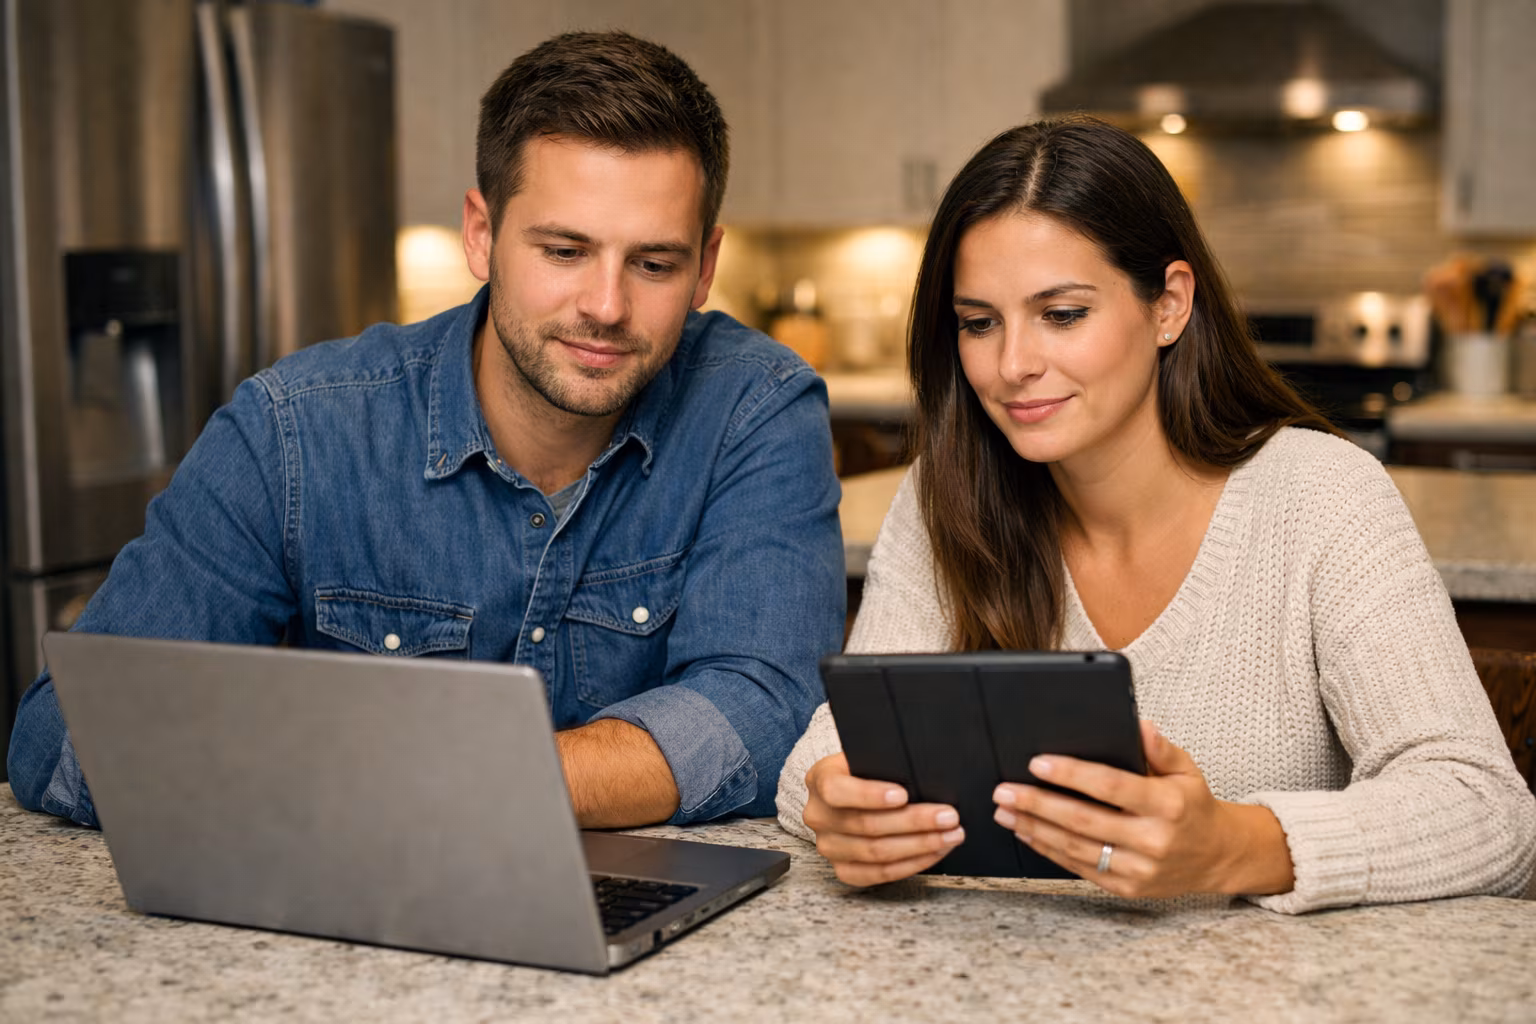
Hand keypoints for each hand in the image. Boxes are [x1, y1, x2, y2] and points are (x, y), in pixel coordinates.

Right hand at [801, 752, 964, 885]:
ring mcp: (828, 846)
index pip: (837, 790)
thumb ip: (886, 759)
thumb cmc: (869, 770)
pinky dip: (912, 864)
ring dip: (920, 845)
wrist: (854, 792)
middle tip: (948, 816)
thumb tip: (927, 767)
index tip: (903, 795)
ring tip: (951, 834)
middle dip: (913, 821)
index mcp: (820, 780)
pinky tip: (935, 852)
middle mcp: (818, 815)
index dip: (870, 795)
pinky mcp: (844, 869)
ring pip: (876, 853)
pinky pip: (880, 874)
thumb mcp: (870, 755)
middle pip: (866, 825)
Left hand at [991, 721, 1294, 898]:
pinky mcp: (1128, 888)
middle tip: (1004, 791)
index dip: (1072, 775)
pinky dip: (1049, 850)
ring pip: (1076, 848)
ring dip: (1035, 828)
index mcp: (1168, 805)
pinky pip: (1080, 869)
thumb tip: (1140, 725)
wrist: (1218, 856)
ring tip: (1004, 811)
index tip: (1037, 763)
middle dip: (1038, 803)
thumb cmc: (1193, 806)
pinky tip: (1027, 833)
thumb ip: (1160, 748)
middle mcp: (1153, 840)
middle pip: (1084, 820)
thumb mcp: (1187, 769)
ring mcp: (1140, 869)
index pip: (1111, 787)